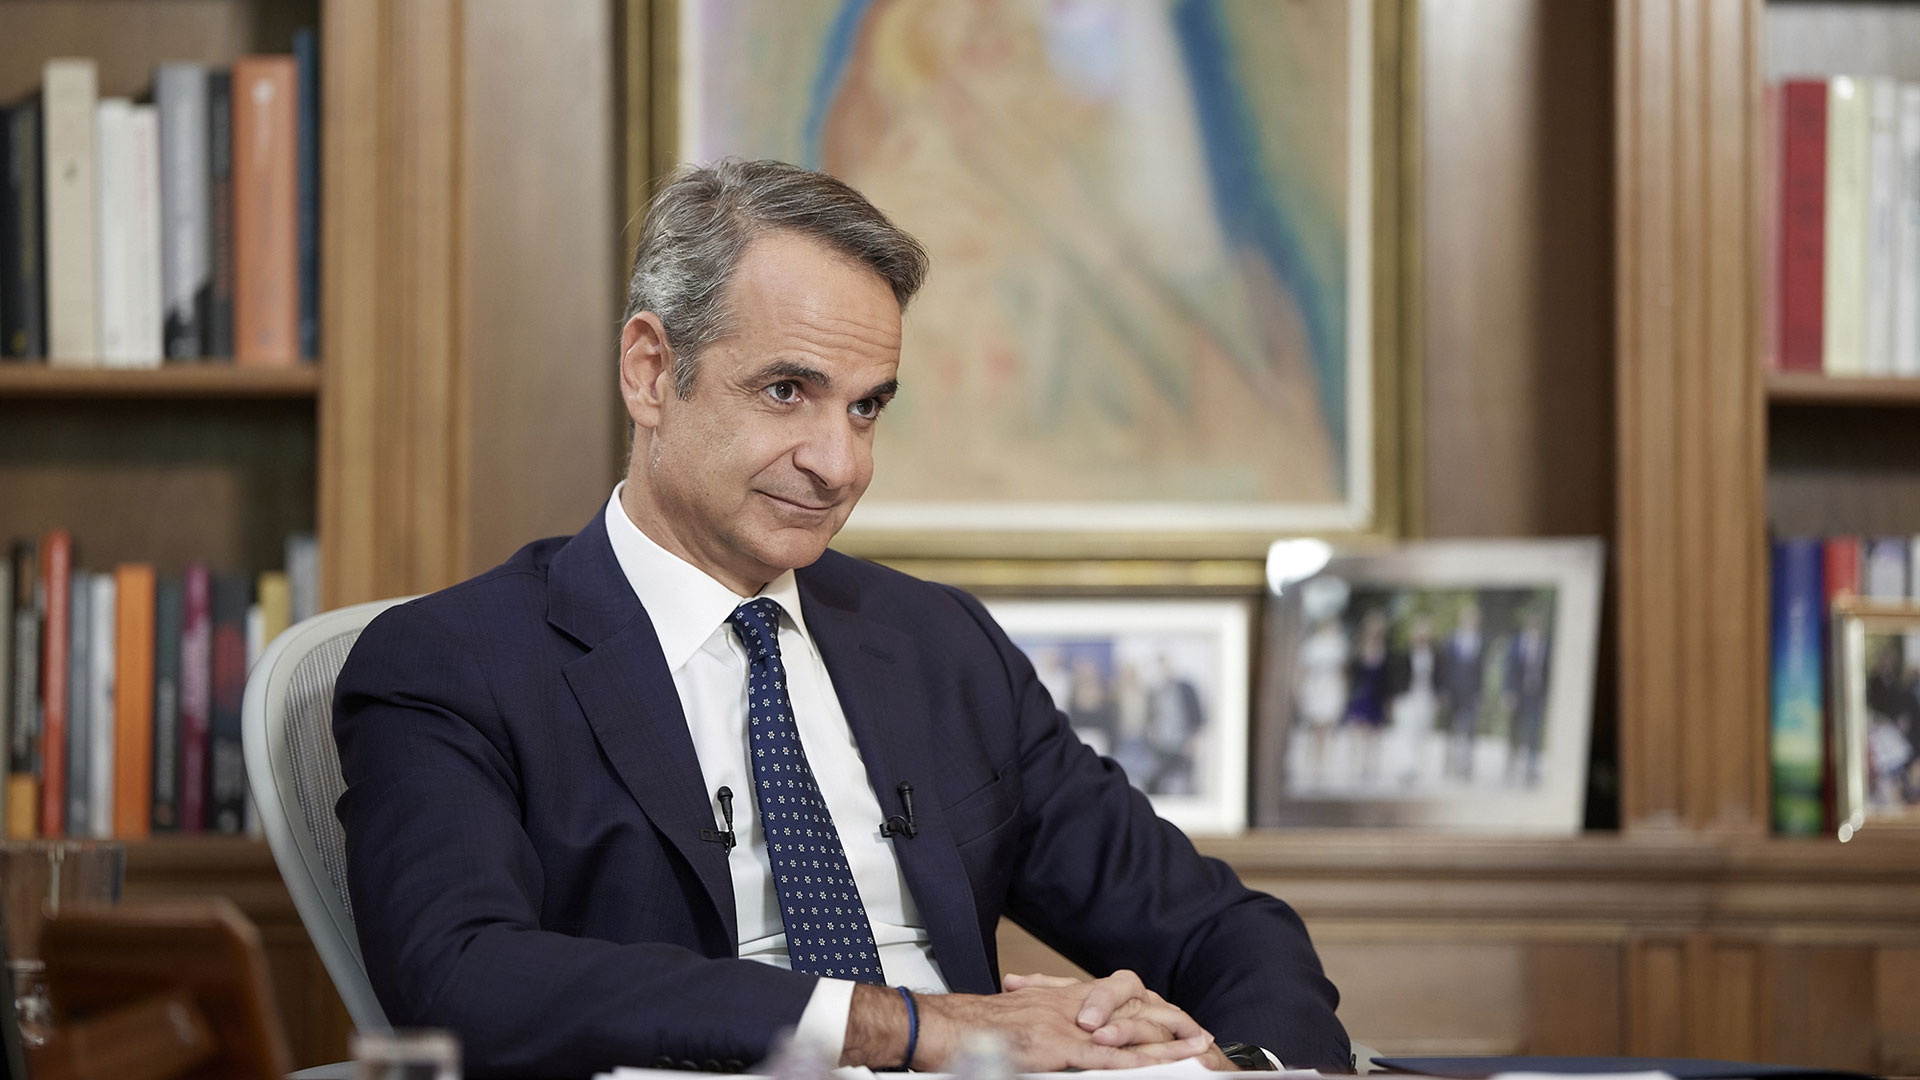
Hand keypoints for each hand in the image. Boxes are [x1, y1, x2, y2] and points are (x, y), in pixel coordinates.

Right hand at [911, 972, 1213, 1071]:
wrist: (937, 1026)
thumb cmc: (964, 1030)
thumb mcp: (1011, 1023)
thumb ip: (1039, 1031)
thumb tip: (1053, 1047)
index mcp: (1056, 1001)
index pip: (1113, 1002)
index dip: (1145, 1012)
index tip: (1173, 1022)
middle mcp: (1066, 1007)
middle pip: (1129, 1011)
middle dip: (1167, 1023)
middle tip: (1200, 1034)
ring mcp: (1063, 1027)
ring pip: (1126, 1032)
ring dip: (1164, 1042)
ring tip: (1196, 1048)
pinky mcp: (1056, 1049)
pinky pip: (1105, 1058)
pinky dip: (1136, 1062)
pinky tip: (1158, 1067)